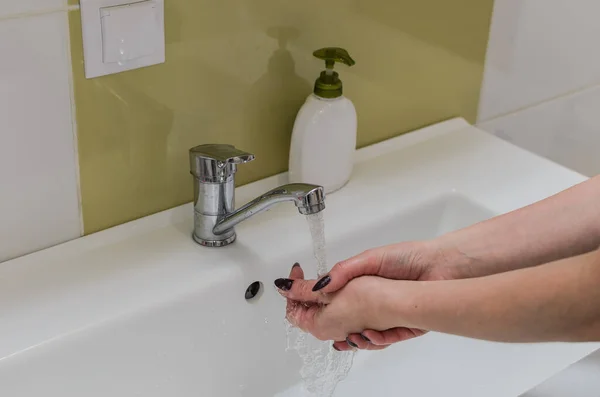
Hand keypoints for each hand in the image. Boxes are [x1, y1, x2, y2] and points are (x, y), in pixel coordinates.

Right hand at [276, 240, 465, 349]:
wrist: (443, 268)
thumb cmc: (409, 257)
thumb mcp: (370, 259)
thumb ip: (344, 271)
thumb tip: (320, 285)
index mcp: (358, 282)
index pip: (330, 297)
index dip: (315, 303)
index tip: (300, 303)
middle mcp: (370, 300)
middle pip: (345, 322)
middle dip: (337, 330)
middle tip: (333, 333)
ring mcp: (384, 315)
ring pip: (363, 335)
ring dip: (359, 338)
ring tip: (358, 335)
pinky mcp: (400, 326)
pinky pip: (384, 339)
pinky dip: (379, 340)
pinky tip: (376, 334)